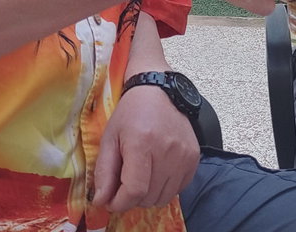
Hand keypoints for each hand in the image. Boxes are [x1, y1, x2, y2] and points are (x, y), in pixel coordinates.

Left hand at [92, 85, 199, 212]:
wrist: (159, 91)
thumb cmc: (130, 113)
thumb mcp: (109, 138)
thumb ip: (104, 172)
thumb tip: (101, 201)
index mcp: (142, 144)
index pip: (134, 191)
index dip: (119, 203)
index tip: (110, 201)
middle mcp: (167, 151)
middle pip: (148, 198)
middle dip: (131, 198)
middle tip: (124, 184)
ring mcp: (184, 156)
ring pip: (164, 198)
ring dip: (148, 195)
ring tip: (140, 177)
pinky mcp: (194, 159)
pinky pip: (178, 189)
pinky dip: (164, 188)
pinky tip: (156, 171)